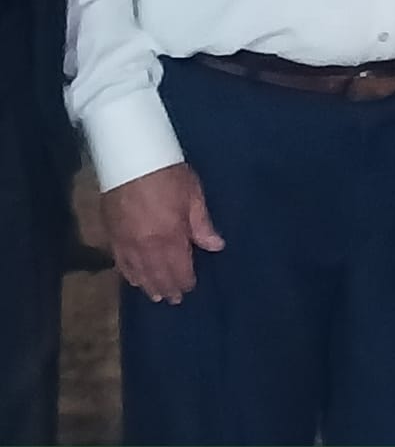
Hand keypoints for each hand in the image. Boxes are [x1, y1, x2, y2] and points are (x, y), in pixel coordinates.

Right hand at [102, 162, 223, 303]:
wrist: (130, 162)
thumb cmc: (169, 175)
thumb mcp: (193, 196)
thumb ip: (202, 225)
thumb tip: (216, 246)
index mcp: (171, 237)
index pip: (179, 267)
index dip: (185, 280)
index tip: (189, 288)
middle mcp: (147, 246)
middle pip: (158, 273)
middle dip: (168, 287)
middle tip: (174, 300)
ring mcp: (126, 243)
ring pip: (138, 272)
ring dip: (148, 285)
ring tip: (156, 296)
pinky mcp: (111, 237)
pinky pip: (120, 263)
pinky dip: (129, 274)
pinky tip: (134, 280)